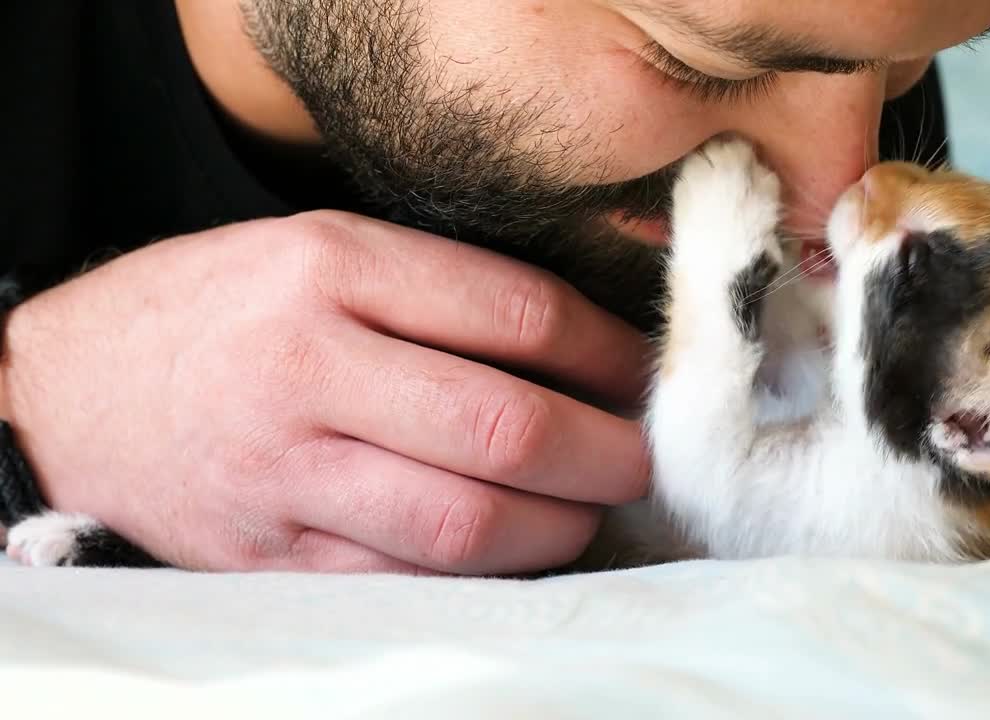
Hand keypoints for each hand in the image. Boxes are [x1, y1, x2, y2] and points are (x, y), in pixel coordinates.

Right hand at [0, 210, 651, 574]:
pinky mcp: (268, 556)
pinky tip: (512, 549)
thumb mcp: (315, 250)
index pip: (516, 314)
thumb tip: (583, 343)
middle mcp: (309, 367)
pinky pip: (408, 580)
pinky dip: (483, 574)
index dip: (606, 353)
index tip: (640, 374)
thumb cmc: (217, 311)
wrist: (70, 393)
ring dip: (558, 527)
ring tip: (585, 510)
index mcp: (331, 267)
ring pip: (464, 523)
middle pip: (504, 428)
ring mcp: (284, 472)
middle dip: (604, 455)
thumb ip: (439, 288)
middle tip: (638, 459)